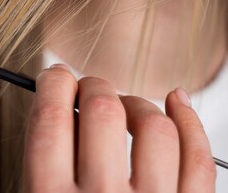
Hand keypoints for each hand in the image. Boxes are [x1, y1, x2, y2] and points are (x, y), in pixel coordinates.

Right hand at [23, 65, 215, 192]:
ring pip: (155, 126)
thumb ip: (42, 166)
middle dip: (94, 86)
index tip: (56, 76)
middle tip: (90, 90)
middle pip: (102, 110)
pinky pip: (199, 158)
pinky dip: (189, 121)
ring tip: (128, 108)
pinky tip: (175, 103)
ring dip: (138, 105)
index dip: (53, 83)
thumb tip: (53, 104)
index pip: (51, 118)